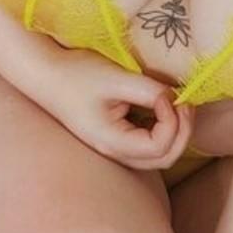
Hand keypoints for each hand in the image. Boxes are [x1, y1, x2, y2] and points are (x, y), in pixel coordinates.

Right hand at [38, 47, 193, 172]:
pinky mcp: (118, 136)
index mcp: (112, 141)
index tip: (165, 95)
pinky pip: (150, 144)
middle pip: (164, 158)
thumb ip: (149, 90)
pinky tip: (165, 107)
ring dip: (176, 132)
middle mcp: (116, 152)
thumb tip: (176, 97)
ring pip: (159, 155)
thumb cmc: (77, 75)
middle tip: (185, 102)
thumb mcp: (116, 78)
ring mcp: (116, 147)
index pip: (158, 146)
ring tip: (178, 104)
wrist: (47, 74)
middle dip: (183, 131)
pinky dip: (165, 129)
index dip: (172, 121)